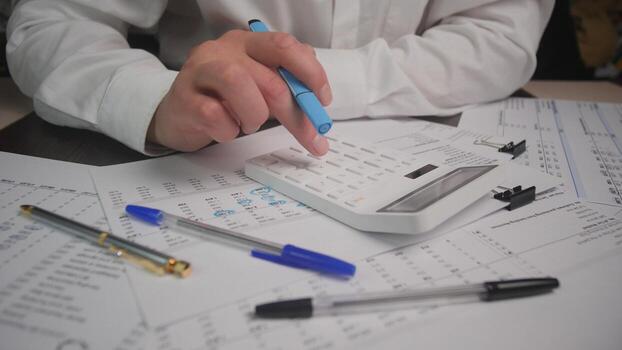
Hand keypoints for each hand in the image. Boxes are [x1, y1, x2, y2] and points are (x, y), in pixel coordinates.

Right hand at [147, 29, 331, 154]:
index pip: (284, 46)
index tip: (323, 101)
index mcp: (246, 43)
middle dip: (295, 114)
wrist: (176, 114)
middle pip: (269, 78)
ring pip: (239, 85)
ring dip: (255, 115)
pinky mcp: (183, 99)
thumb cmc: (223, 100)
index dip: (310, 74)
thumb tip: (318, 100)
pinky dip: (229, 131)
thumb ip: (286, 84)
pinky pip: (215, 116)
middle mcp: (222, 50)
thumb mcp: (258, 86)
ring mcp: (199, 71)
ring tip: (250, 125)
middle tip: (311, 138)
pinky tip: (225, 130)